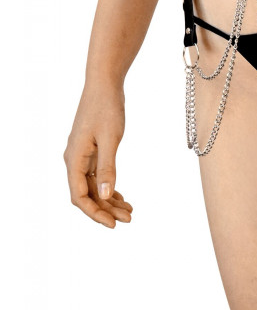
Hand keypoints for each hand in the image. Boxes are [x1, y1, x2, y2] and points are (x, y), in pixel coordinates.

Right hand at [63, 79, 132, 227]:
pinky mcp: (91, 150)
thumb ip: (108, 167)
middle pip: (87, 194)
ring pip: (94, 186)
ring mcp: (82, 156)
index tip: (113, 224)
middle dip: (106, 209)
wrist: (104, 85)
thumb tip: (106, 196)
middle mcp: (75, 160)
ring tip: (130, 211)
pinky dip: (110, 187)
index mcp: (74, 159)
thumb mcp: (110, 139)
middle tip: (129, 219)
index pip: (80, 197)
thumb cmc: (107, 108)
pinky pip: (98, 175)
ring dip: (110, 200)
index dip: (95, 213)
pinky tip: (122, 196)